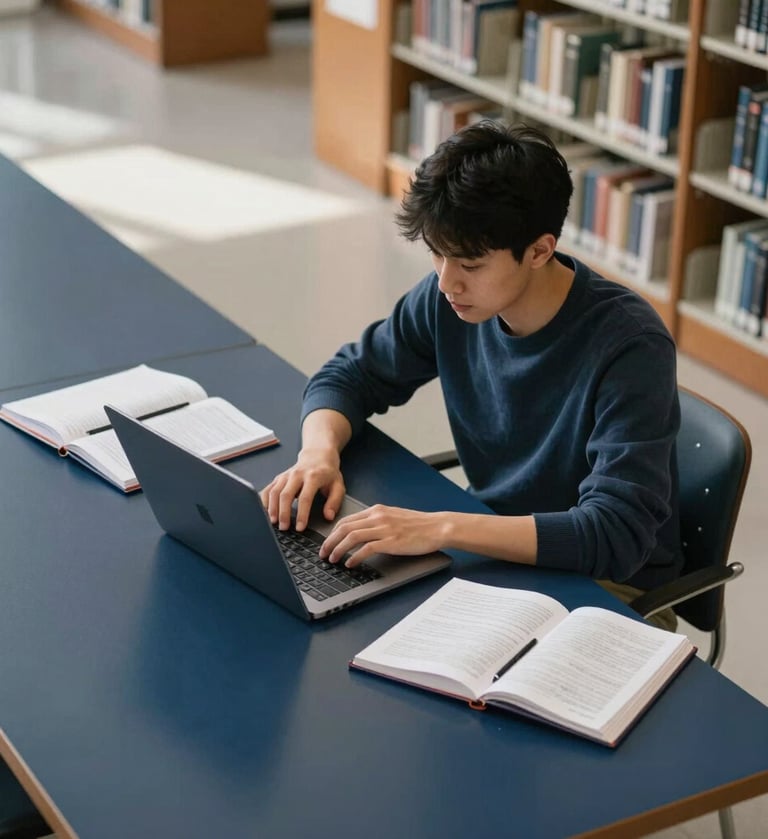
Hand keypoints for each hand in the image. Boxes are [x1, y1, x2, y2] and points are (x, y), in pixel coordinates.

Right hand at [260, 447, 345, 531]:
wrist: (318, 455)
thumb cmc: (328, 472)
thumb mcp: (338, 486)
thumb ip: (334, 502)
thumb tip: (329, 516)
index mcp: (313, 476)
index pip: (305, 497)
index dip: (302, 514)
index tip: (300, 527)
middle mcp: (297, 474)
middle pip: (286, 495)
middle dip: (283, 513)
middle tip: (284, 528)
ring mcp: (286, 475)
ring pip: (274, 492)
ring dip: (272, 508)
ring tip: (274, 523)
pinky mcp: (278, 478)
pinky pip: (268, 489)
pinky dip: (264, 501)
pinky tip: (265, 512)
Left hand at [319, 505, 448, 566]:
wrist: (437, 527)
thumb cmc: (419, 524)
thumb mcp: (394, 516)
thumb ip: (377, 521)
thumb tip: (361, 532)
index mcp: (376, 510)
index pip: (346, 520)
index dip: (332, 533)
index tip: (327, 543)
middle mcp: (378, 517)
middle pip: (344, 527)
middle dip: (329, 542)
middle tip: (323, 553)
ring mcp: (384, 528)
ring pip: (351, 537)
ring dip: (338, 549)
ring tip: (332, 559)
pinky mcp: (391, 541)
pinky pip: (366, 549)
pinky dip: (354, 557)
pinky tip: (350, 564)